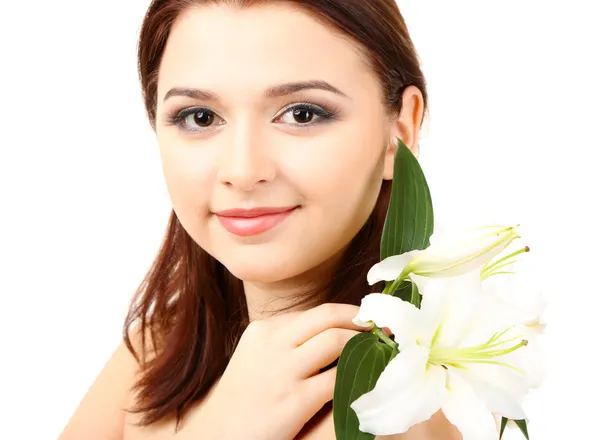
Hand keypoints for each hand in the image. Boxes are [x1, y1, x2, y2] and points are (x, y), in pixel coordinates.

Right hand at [185, 303, 367, 439]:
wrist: (217, 434)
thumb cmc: (243, 397)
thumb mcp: (256, 356)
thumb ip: (286, 341)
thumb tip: (331, 331)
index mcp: (264, 330)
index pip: (315, 313)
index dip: (347, 314)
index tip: (367, 320)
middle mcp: (272, 343)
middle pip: (328, 317)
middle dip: (361, 320)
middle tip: (383, 327)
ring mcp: (282, 371)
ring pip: (336, 342)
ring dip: (364, 345)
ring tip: (380, 351)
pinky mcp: (293, 401)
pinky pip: (337, 380)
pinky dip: (359, 376)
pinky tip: (370, 379)